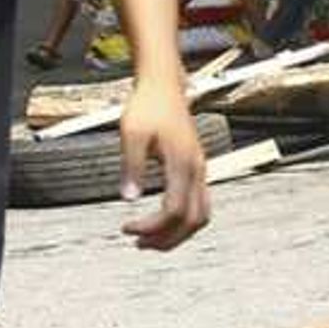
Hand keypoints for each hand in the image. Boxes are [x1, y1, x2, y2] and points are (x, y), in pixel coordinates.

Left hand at [116, 74, 211, 252]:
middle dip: (166, 238)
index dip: (151, 226)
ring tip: (150, 239)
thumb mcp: (131, 133)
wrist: (164, 85)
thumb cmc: (148, 105)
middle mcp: (197, 169)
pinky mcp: (197, 168)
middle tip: (138, 242)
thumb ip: (132, 167)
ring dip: (177, 233)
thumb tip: (128, 198)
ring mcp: (200, 170)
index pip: (173, 210)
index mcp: (182, 162)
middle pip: (192, 220)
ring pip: (200, 215)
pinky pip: (199, 204)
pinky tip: (162, 220)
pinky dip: (183, 220)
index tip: (127, 227)